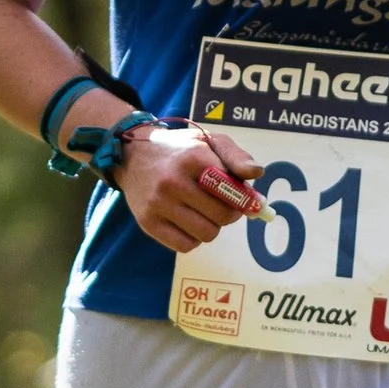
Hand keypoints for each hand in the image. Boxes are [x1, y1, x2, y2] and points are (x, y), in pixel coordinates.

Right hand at [116, 125, 269, 253]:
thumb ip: (236, 156)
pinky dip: (193, 239)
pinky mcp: (147, 223)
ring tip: (203, 212)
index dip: (245, 200)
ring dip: (211, 227)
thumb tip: (257, 173)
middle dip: (229, 214)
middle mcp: (173, 181)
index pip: (233, 192)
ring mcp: (158, 204)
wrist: (131, 156)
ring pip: (206, 234)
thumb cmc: (178, 150)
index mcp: (193, 158)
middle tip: (224, 205)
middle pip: (222, 216)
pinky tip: (188, 222)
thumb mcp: (208, 141)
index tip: (248, 202)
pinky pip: (185, 246)